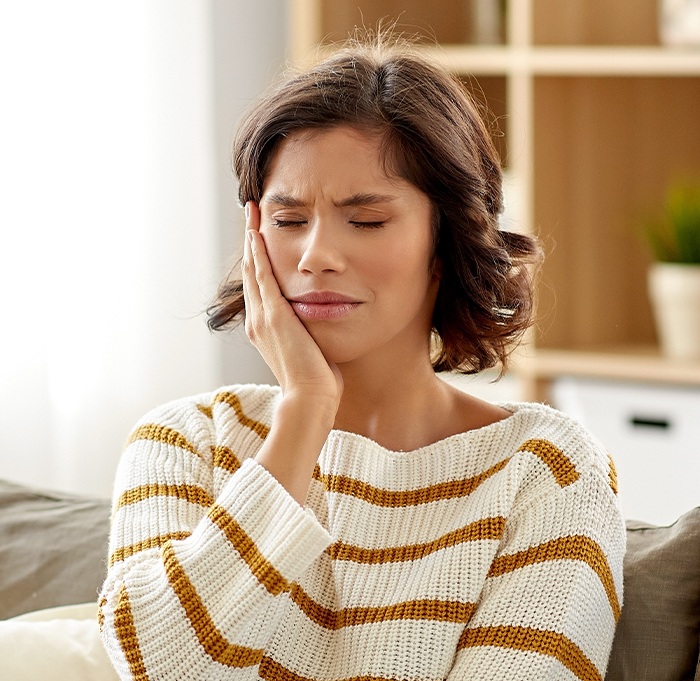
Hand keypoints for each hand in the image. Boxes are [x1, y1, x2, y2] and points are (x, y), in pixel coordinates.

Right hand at [242, 201, 342, 414]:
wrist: (310, 399)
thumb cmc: (316, 381)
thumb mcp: (310, 349)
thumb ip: (309, 331)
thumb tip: (323, 321)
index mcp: (264, 329)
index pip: (259, 285)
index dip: (257, 259)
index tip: (260, 236)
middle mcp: (257, 320)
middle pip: (250, 271)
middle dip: (251, 241)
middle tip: (251, 213)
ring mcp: (262, 318)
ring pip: (253, 268)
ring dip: (252, 238)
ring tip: (252, 213)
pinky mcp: (274, 316)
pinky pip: (262, 276)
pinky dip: (259, 254)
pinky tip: (258, 233)